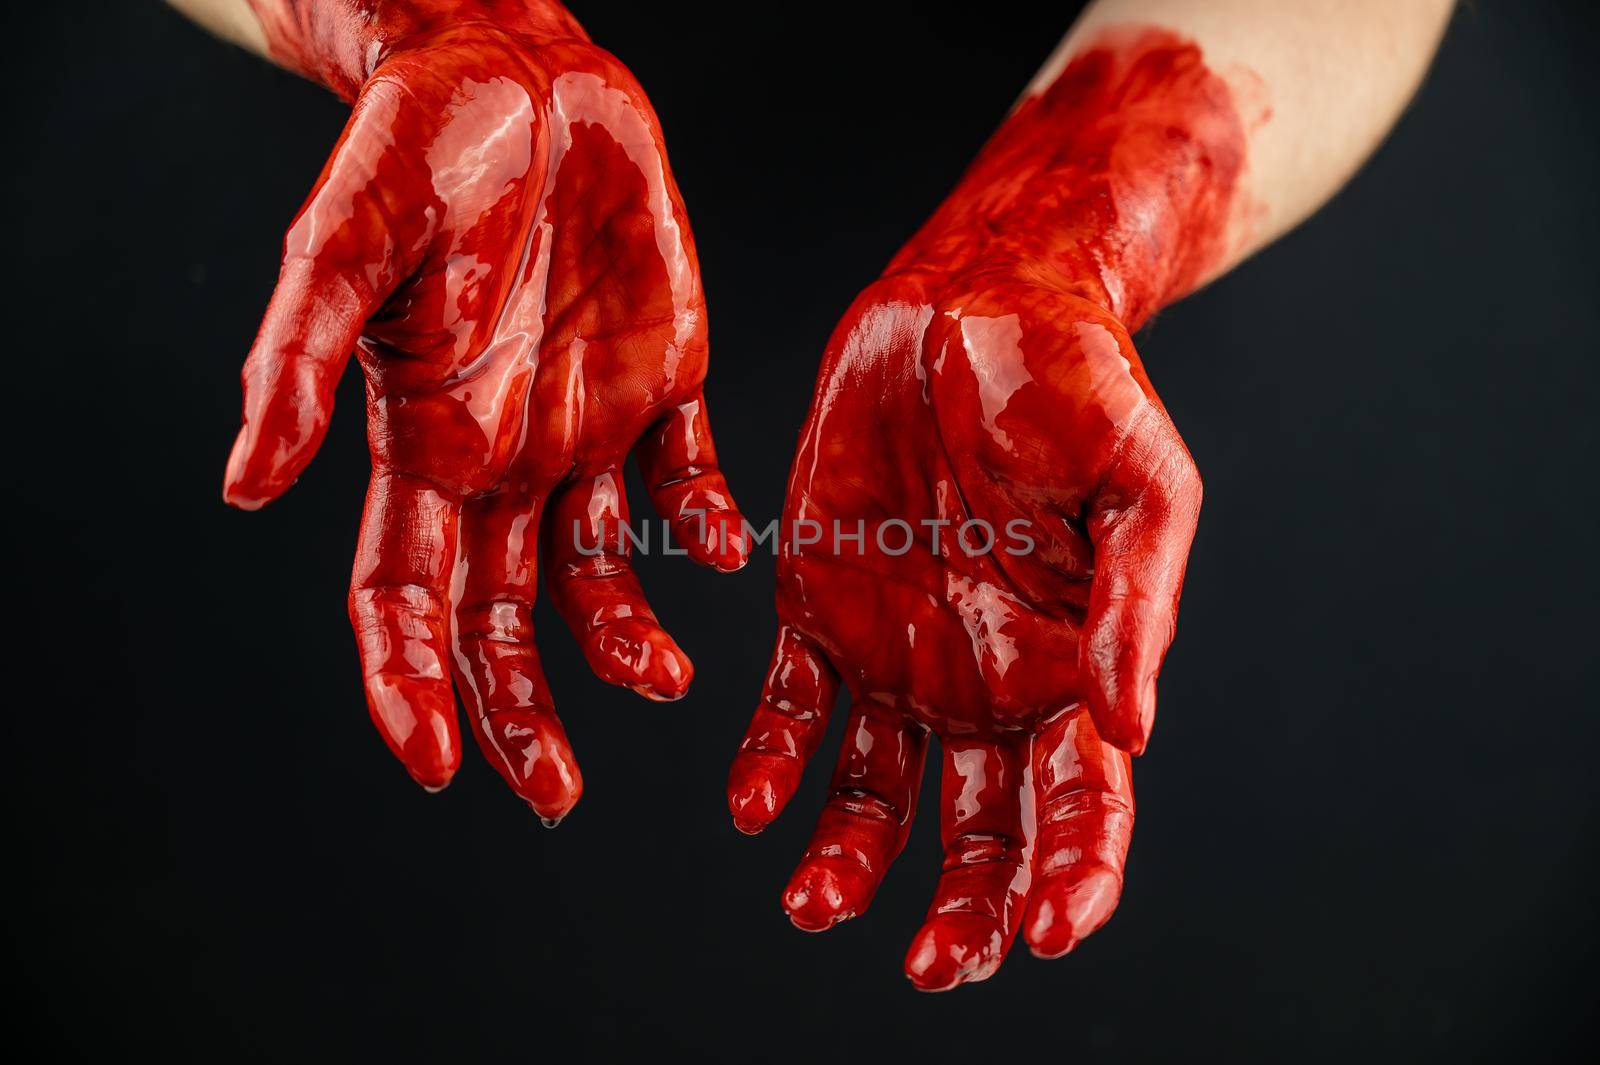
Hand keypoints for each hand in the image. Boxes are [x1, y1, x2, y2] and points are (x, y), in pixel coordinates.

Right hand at [224, 3, 746, 822]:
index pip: (399, 594)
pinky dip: (707, 526)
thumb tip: (243, 487)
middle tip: (556, 794)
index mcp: (420, 440)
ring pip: (600, 573)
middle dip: (522, 710)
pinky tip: (721, 553)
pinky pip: (690, 481)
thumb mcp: (346, 247)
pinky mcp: (664, 381)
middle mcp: (502, 454)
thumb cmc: (416, 146)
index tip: (437, 766)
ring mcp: (585, 426)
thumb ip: (298, 364)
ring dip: (628, 640)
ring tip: (666, 681)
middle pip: (501, 618)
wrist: (520, 71)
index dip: (408, 684)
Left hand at [726, 27, 1224, 987]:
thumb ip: (1132, 606)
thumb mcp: (1139, 484)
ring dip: (849, 863)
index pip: (1083, 802)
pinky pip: (789, 715)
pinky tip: (754, 804)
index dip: (1072, 878)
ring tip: (813, 902)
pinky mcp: (817, 611)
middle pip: (980, 834)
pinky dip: (770, 767)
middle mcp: (985, 681)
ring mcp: (898, 655)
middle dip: (963, 910)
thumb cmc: (1079, 381)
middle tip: (931, 965)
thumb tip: (1132, 727)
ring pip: (876, 797)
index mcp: (1074, 666)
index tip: (1044, 935)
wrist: (976, 301)